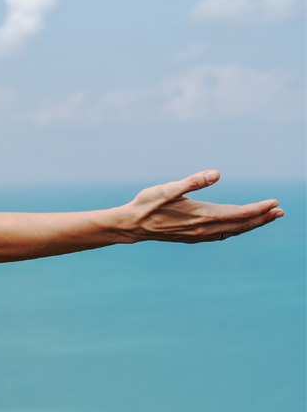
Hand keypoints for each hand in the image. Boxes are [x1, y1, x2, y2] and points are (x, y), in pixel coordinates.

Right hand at [121, 170, 282, 243]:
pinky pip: (221, 235)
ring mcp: (198, 235)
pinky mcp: (193, 237)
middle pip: (240, 225)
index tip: (275, 203)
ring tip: (266, 218)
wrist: (131, 226)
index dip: (259, 209)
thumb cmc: (147, 204)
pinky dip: (235, 230)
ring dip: (250, 225)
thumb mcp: (168, 189)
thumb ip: (193, 181)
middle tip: (280, 212)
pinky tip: (237, 227)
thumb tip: (217, 173)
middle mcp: (203, 229)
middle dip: (261, 218)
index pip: (239, 214)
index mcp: (202, 215)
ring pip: (232, 231)